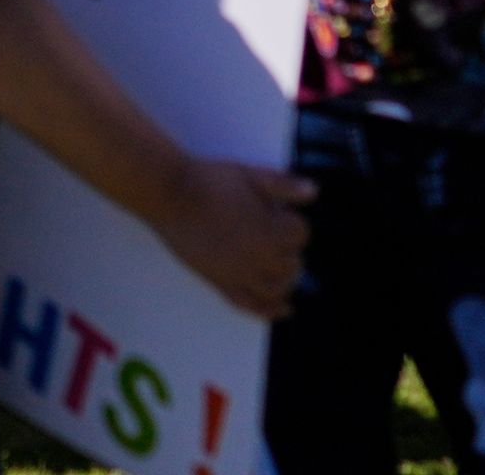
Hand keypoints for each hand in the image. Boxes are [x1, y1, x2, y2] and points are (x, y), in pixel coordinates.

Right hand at [152, 157, 316, 319]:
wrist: (171, 194)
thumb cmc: (210, 181)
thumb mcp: (250, 174)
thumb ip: (283, 185)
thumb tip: (314, 191)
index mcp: (271, 230)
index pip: (300, 233)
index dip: (292, 221)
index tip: (279, 213)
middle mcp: (260, 258)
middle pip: (292, 263)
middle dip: (289, 248)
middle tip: (274, 234)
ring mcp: (240, 274)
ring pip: (278, 288)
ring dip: (285, 278)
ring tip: (278, 265)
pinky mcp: (221, 283)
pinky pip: (250, 306)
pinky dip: (269, 311)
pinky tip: (283, 309)